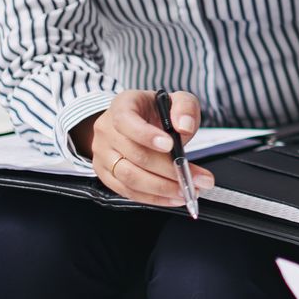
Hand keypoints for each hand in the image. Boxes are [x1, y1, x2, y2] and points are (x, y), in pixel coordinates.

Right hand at [77, 90, 214, 206]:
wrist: (136, 121)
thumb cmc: (156, 111)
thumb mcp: (176, 100)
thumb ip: (185, 108)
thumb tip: (185, 126)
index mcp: (122, 106)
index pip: (127, 122)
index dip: (147, 135)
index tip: (170, 145)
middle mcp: (107, 130)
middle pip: (134, 155)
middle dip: (168, 170)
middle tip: (195, 178)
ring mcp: (103, 154)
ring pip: (129, 178)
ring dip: (162, 188)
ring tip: (187, 190)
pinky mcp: (106, 174)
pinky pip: (127, 191)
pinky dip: (153, 198)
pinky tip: (173, 198)